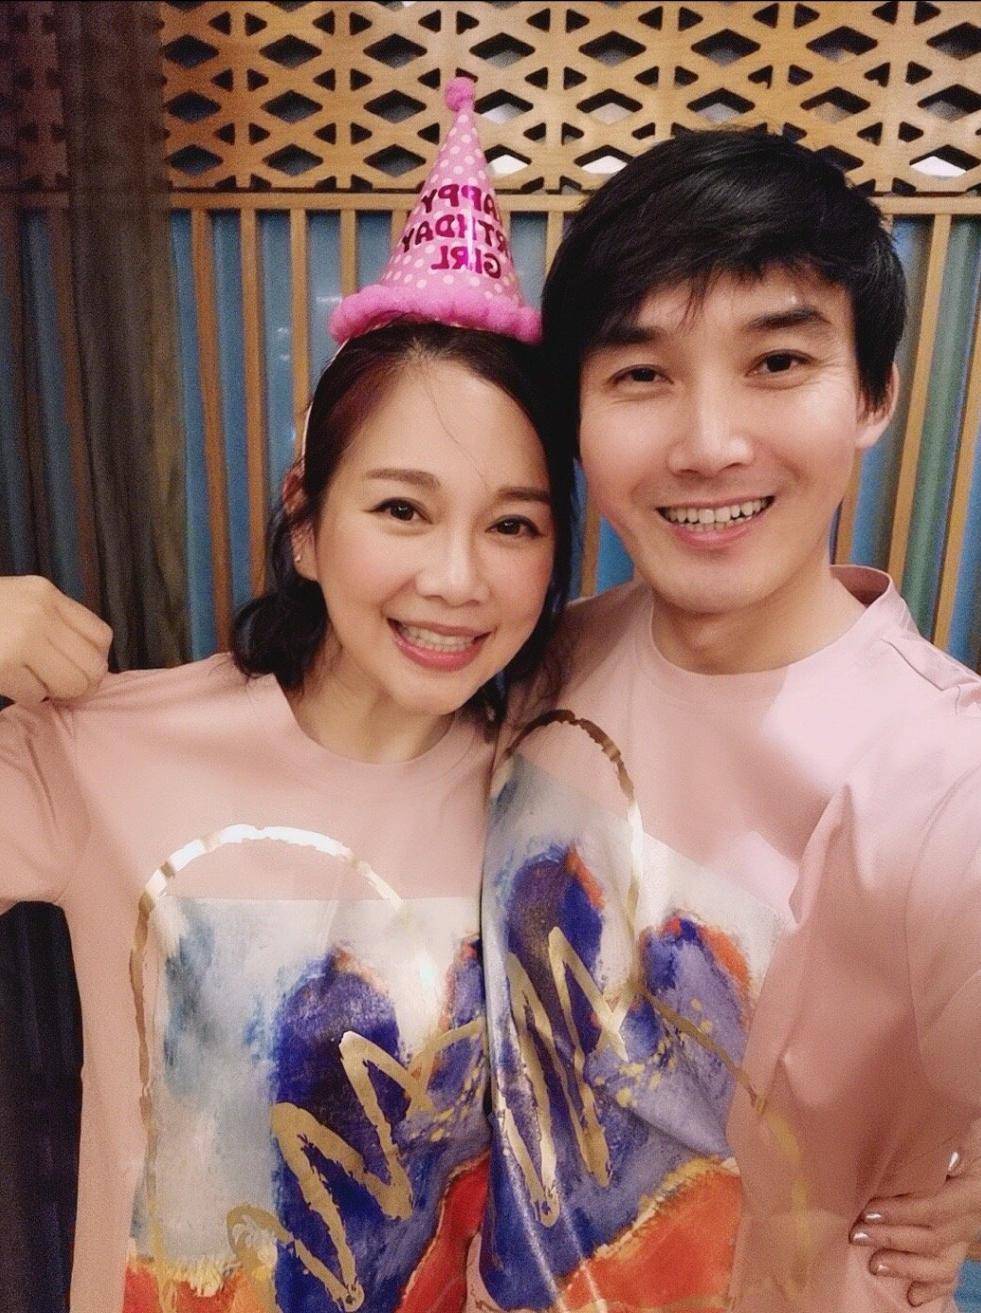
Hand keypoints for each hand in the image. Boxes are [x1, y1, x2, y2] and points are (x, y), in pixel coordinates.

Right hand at [0, 576, 111, 703]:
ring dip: (56, 693)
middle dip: (83, 686)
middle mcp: (40, 613)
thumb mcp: (21, 601)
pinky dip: (27, 696)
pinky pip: (36, 695)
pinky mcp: (4, 665)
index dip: (96, 661)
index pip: (101, 635)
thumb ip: (54, 621)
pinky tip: (12, 683)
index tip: (79, 669)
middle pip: (94, 665)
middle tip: (62, 689)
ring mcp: (22, 638)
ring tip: (36, 683)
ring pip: (72, 684)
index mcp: (46, 594)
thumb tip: (90, 663)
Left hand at [851, 1150, 980, 1306]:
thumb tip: (949, 1158)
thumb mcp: (963, 1133)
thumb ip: (952, 1142)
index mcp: (970, 1191)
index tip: (869, 1210)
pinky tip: (911, 1296)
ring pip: (940, 1262)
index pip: (935, 1209)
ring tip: (874, 1266)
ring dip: (906, 1267)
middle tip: (857, 1234)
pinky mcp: (958, 1247)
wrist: (972, 1158)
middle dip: (892, 1238)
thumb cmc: (958, 1138)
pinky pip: (949, 1275)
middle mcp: (970, 1218)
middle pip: (932, 1237)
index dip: (902, 1213)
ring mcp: (964, 1236)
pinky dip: (930, 1288)